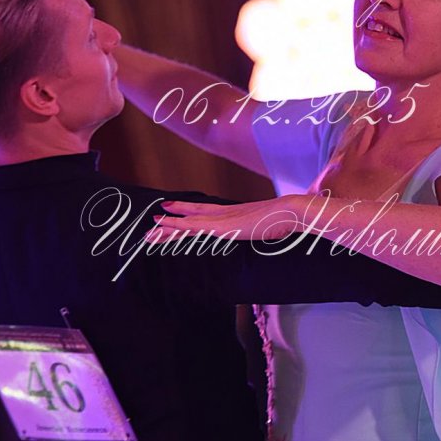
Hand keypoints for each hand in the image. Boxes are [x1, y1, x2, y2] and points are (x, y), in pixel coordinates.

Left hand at [145, 197, 306, 243]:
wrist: (290, 212)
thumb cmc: (289, 219)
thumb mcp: (275, 226)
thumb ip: (271, 226)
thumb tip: (278, 229)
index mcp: (236, 213)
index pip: (207, 212)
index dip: (189, 211)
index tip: (174, 209)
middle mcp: (225, 213)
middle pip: (193, 216)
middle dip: (174, 221)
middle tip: (154, 223)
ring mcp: (221, 219)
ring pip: (187, 223)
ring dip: (168, 227)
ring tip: (150, 231)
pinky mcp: (220, 227)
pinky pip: (191, 228)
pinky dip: (176, 227)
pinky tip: (163, 228)